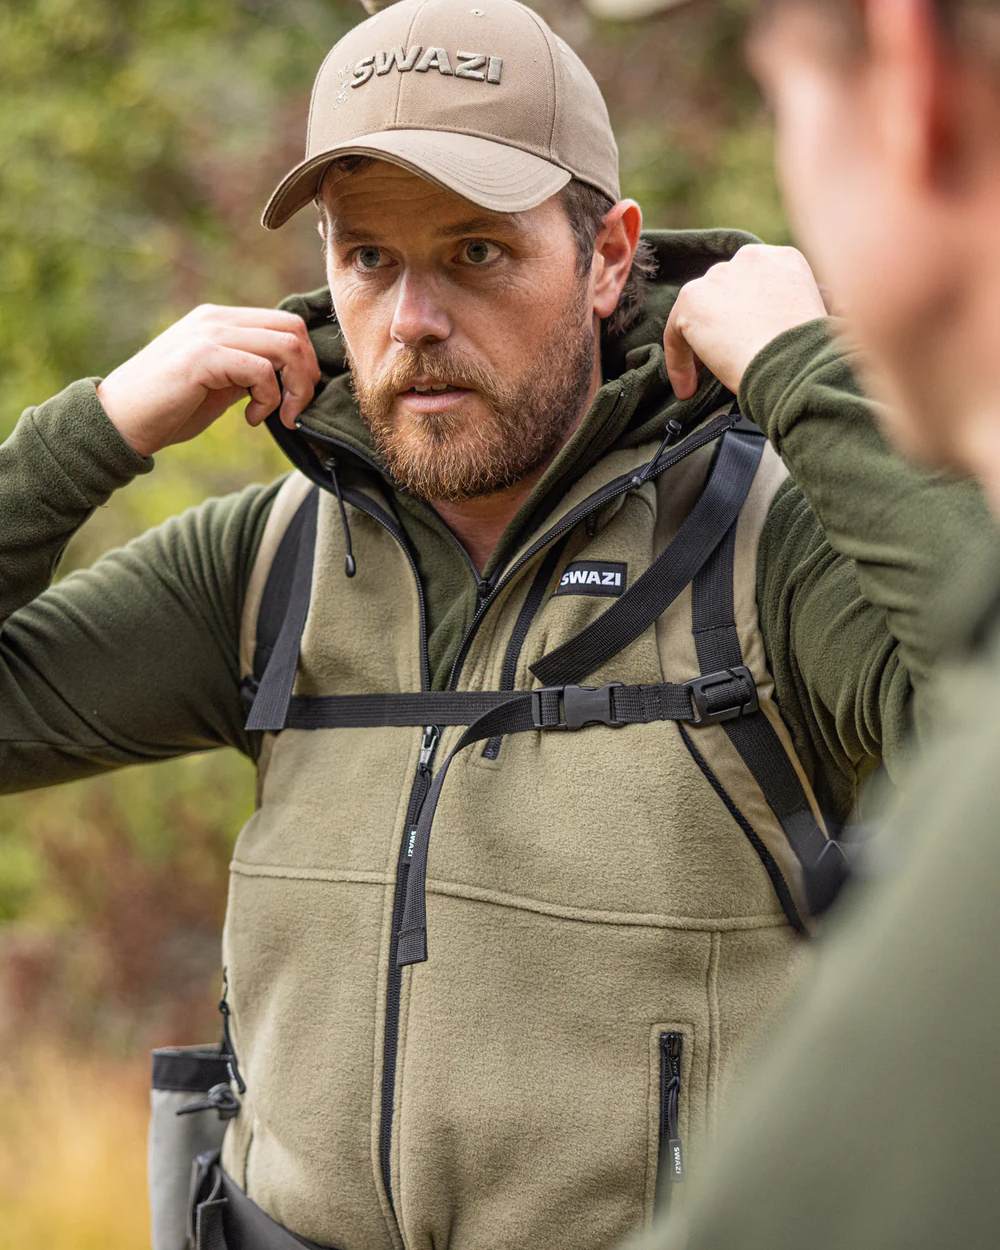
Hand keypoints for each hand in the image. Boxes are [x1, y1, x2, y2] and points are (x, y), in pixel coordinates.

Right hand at [96, 304, 320, 456]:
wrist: (119, 421)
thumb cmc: (168, 409)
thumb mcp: (220, 385)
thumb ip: (250, 372)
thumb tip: (291, 377)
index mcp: (221, 321)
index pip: (286, 324)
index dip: (303, 363)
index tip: (294, 400)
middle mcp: (217, 319)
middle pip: (294, 329)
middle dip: (306, 374)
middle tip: (293, 410)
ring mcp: (209, 334)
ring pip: (286, 346)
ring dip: (294, 388)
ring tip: (279, 416)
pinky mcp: (203, 357)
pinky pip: (261, 369)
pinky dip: (269, 399)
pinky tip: (250, 419)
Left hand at [663, 245, 827, 399]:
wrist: (796, 363)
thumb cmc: (810, 356)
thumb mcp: (808, 322)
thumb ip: (785, 313)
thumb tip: (767, 332)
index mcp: (784, 260)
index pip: (752, 283)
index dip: (744, 316)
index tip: (744, 344)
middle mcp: (750, 258)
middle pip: (723, 293)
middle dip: (720, 326)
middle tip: (722, 362)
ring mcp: (719, 276)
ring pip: (698, 311)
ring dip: (698, 346)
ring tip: (701, 381)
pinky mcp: (692, 299)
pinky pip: (676, 332)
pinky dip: (678, 361)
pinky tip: (688, 388)